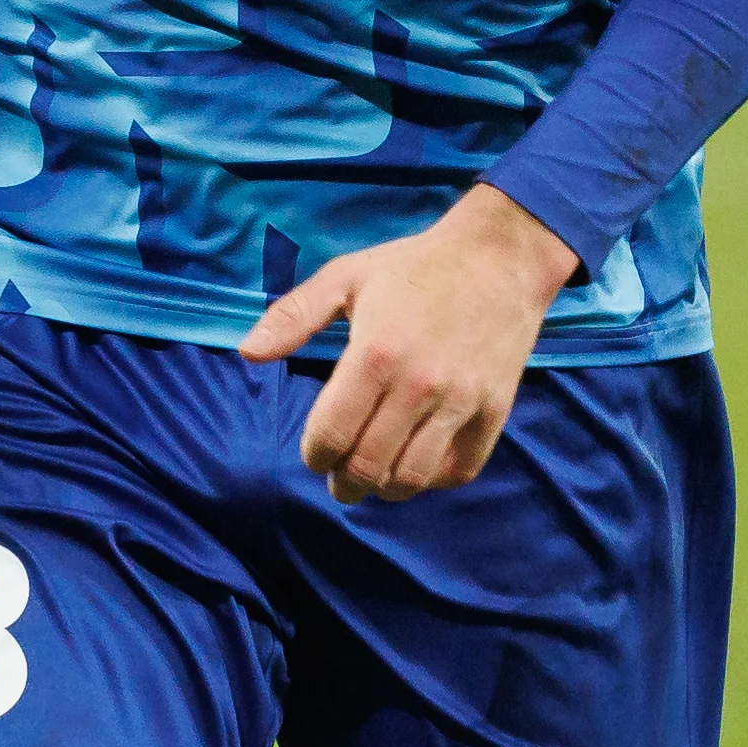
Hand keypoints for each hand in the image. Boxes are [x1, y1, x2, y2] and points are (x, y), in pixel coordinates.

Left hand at [239, 184, 579, 505]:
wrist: (500, 257)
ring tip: (374, 477)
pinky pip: (459, 470)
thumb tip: (247, 353)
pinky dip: (432, 480)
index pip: (331, 435)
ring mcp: (460, 401)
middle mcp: (418, 385)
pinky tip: (417, 465)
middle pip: (368, 466)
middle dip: (343, 483)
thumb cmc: (414, 267)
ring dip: (384, 488)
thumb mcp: (346, 276)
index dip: (315, 455)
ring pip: (411, 478)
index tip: (316, 453)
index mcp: (375, 354)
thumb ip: (293, 315)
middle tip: (339, 479)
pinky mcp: (493, 410)